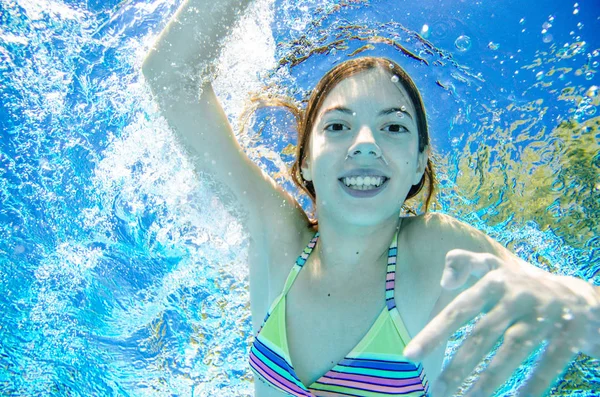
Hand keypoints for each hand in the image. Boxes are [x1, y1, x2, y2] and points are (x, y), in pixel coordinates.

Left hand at [403, 249, 599, 396]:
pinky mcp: (570, 333)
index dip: (434, 332)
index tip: (410, 356)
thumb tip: (445, 281)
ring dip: (489, 380)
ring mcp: (546, 314)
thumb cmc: (520, 284)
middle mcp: (519, 295)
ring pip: (513, 350)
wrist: (579, 295)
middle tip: (437, 391)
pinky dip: (533, 385)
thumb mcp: (493, 266)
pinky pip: (549, 363)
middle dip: (459, 366)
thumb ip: (463, 263)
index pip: (459, 309)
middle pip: (483, 334)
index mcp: (495, 280)